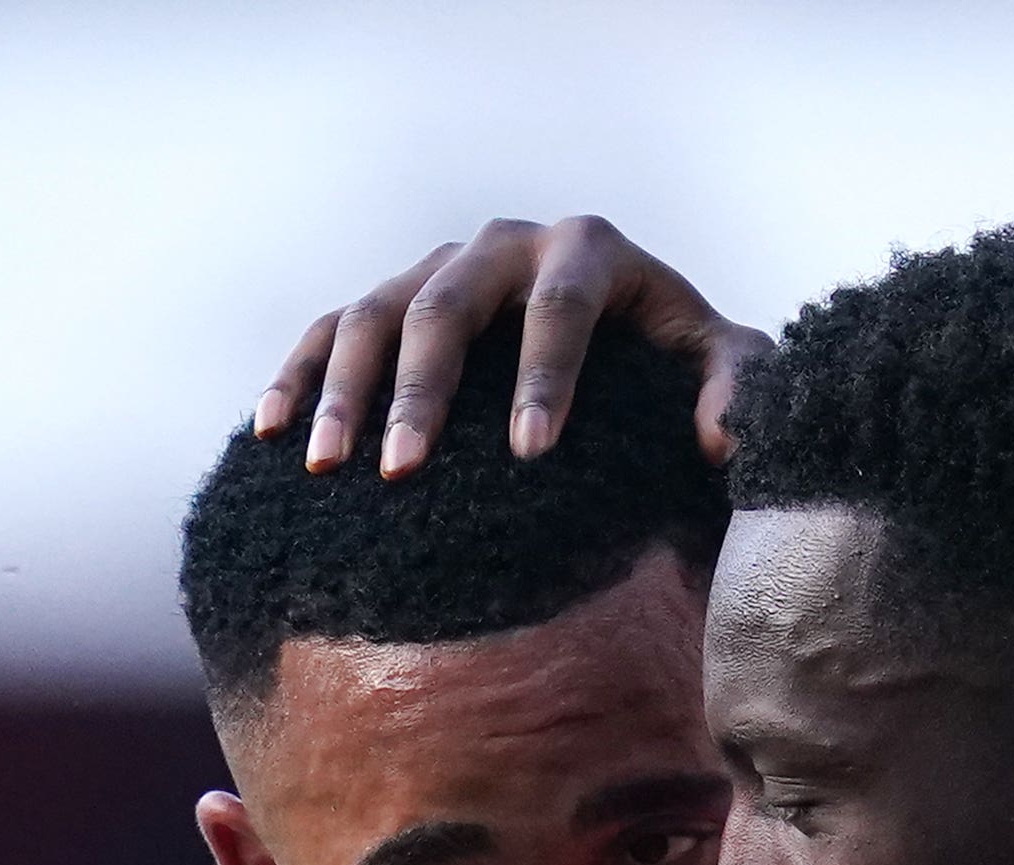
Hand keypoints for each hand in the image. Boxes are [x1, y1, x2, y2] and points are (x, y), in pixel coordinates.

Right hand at [255, 213, 768, 477]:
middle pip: (447, 304)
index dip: (544, 376)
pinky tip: (274, 434)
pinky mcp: (393, 301)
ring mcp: (438, 268)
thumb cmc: (677, 363)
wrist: (622, 341)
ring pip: (374, 313)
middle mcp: (503, 245)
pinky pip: (331, 330)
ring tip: (329, 467)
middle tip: (403, 470)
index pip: (560, 305)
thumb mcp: (724, 366)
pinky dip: (298, 377)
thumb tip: (720, 437)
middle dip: (421, 389)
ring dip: (344, 390)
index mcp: (587, 250)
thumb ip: (739, 390)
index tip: (531, 454)